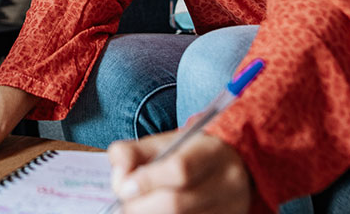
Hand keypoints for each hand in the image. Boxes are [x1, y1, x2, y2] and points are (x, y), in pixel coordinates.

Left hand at [107, 131, 252, 213]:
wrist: (228, 167)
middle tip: (125, 204)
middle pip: (176, 203)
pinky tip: (156, 213)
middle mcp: (227, 182)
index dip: (147, 181)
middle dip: (141, 206)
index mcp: (212, 151)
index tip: (124, 188)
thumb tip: (120, 180)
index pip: (179, 169)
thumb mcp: (163, 143)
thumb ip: (133, 153)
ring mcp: (229, 208)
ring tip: (140, 207)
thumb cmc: (188, 154)